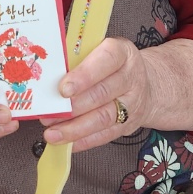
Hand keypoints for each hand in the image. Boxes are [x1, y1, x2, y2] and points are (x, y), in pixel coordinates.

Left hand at [41, 37, 192, 152]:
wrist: (146, 83)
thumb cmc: (111, 65)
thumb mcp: (99, 51)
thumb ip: (77, 58)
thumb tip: (46, 74)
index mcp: (122, 53)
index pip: (106, 61)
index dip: (84, 76)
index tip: (63, 88)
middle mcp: (131, 78)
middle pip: (102, 94)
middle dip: (73, 107)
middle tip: (48, 114)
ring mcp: (132, 103)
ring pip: (103, 118)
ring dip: (75, 128)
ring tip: (52, 133)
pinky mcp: (128, 124)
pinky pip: (105, 135)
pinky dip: (84, 141)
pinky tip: (66, 143)